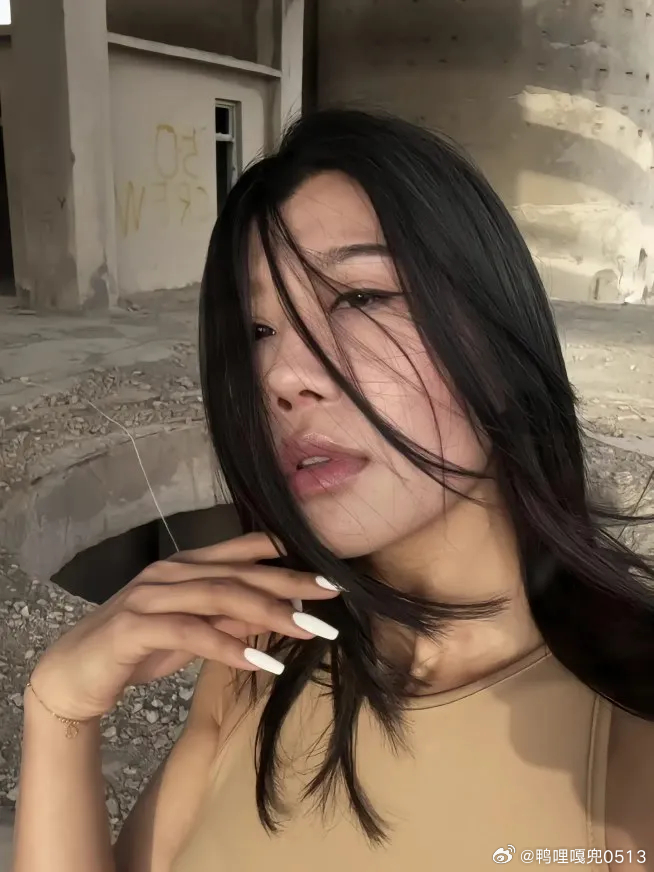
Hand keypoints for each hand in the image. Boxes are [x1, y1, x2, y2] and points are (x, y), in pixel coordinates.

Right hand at [28, 533, 340, 721]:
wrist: (74, 674)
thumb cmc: (138, 649)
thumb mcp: (194, 631)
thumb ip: (232, 615)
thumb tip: (281, 609)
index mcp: (186, 565)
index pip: (244, 551)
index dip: (287, 557)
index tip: (329, 572)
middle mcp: (170, 572)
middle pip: (240, 572)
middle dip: (289, 584)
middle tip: (331, 598)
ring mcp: (150, 595)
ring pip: (218, 595)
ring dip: (267, 612)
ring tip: (307, 630)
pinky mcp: (134, 626)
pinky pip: (189, 632)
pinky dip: (226, 645)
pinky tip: (258, 661)